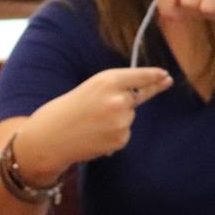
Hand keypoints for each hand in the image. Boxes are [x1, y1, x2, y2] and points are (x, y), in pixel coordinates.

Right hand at [30, 66, 173, 167]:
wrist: (49, 138)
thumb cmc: (67, 110)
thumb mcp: (90, 88)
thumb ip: (117, 87)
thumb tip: (148, 91)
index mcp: (108, 80)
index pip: (140, 76)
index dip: (154, 76)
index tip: (165, 76)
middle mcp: (118, 98)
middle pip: (136, 98)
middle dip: (125, 103)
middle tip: (102, 110)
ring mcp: (121, 120)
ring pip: (129, 118)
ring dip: (116, 122)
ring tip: (90, 124)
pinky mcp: (121, 139)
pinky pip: (124, 135)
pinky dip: (112, 137)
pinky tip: (94, 137)